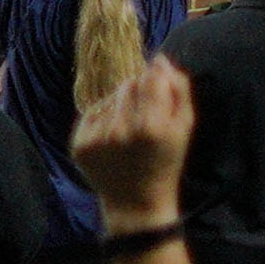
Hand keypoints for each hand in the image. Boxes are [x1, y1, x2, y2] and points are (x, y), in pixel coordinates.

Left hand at [66, 54, 197, 218]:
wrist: (135, 203)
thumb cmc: (165, 162)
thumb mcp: (185, 127)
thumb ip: (179, 89)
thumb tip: (160, 60)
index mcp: (151, 126)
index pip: (151, 76)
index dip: (157, 78)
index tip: (159, 90)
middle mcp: (120, 130)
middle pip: (129, 83)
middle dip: (139, 92)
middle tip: (146, 115)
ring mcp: (96, 137)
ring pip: (110, 96)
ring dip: (121, 105)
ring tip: (129, 130)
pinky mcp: (79, 144)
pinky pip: (93, 112)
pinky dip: (104, 118)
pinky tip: (113, 137)